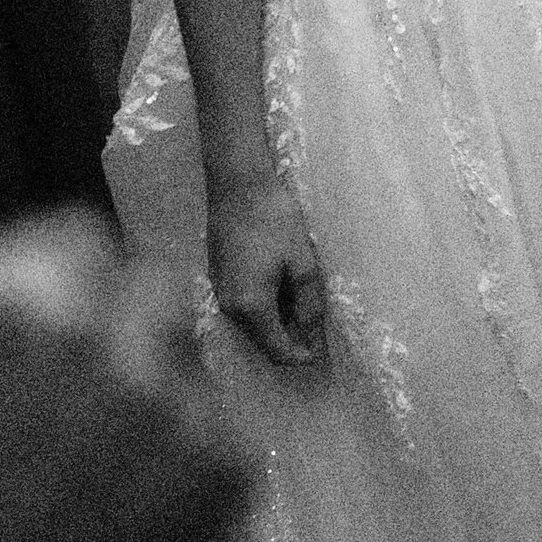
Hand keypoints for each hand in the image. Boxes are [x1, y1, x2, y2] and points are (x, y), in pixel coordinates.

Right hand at [0, 210, 252, 541]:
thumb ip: (11, 322)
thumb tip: (83, 295)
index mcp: (0, 290)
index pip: (83, 236)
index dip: (85, 291)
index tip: (82, 331)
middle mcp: (90, 320)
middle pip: (153, 287)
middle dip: (136, 338)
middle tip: (109, 413)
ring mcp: (164, 389)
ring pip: (192, 366)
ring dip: (168, 406)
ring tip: (112, 490)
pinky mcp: (221, 461)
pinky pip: (223, 442)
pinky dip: (194, 478)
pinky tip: (137, 532)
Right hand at [207, 169, 330, 368]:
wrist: (238, 185)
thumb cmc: (274, 220)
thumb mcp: (302, 262)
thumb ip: (308, 303)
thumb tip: (312, 335)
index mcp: (250, 306)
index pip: (277, 350)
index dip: (301, 356)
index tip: (322, 351)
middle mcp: (230, 307)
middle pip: (262, 341)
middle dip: (291, 340)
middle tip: (318, 326)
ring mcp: (220, 292)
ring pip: (252, 324)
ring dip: (278, 323)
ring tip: (304, 303)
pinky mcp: (219, 278)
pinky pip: (244, 307)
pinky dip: (265, 307)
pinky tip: (284, 287)